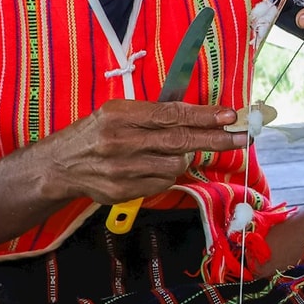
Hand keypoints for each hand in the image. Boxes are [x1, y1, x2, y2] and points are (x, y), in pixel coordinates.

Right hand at [42, 99, 246, 202]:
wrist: (60, 165)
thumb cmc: (96, 133)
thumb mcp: (117, 112)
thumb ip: (153, 114)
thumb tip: (201, 115)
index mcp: (120, 115)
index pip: (172, 114)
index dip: (204, 116)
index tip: (230, 116)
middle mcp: (121, 141)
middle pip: (180, 141)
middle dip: (215, 139)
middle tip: (242, 137)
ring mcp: (122, 169)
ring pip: (175, 165)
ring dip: (183, 158)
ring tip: (172, 151)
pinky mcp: (123, 191)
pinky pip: (162, 183)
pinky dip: (166, 174)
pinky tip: (154, 166)